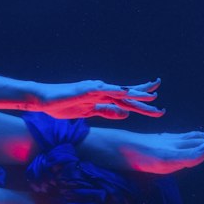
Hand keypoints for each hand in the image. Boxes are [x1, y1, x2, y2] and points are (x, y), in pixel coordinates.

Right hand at [37, 78, 163, 120]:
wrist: (43, 99)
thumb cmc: (63, 105)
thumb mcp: (89, 113)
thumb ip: (107, 112)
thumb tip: (126, 114)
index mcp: (102, 97)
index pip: (126, 98)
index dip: (141, 98)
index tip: (156, 100)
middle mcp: (101, 90)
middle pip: (127, 94)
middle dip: (144, 96)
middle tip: (160, 95)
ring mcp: (94, 89)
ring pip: (119, 93)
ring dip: (135, 95)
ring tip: (151, 97)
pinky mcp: (85, 91)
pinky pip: (103, 91)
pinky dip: (115, 91)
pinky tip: (125, 92)